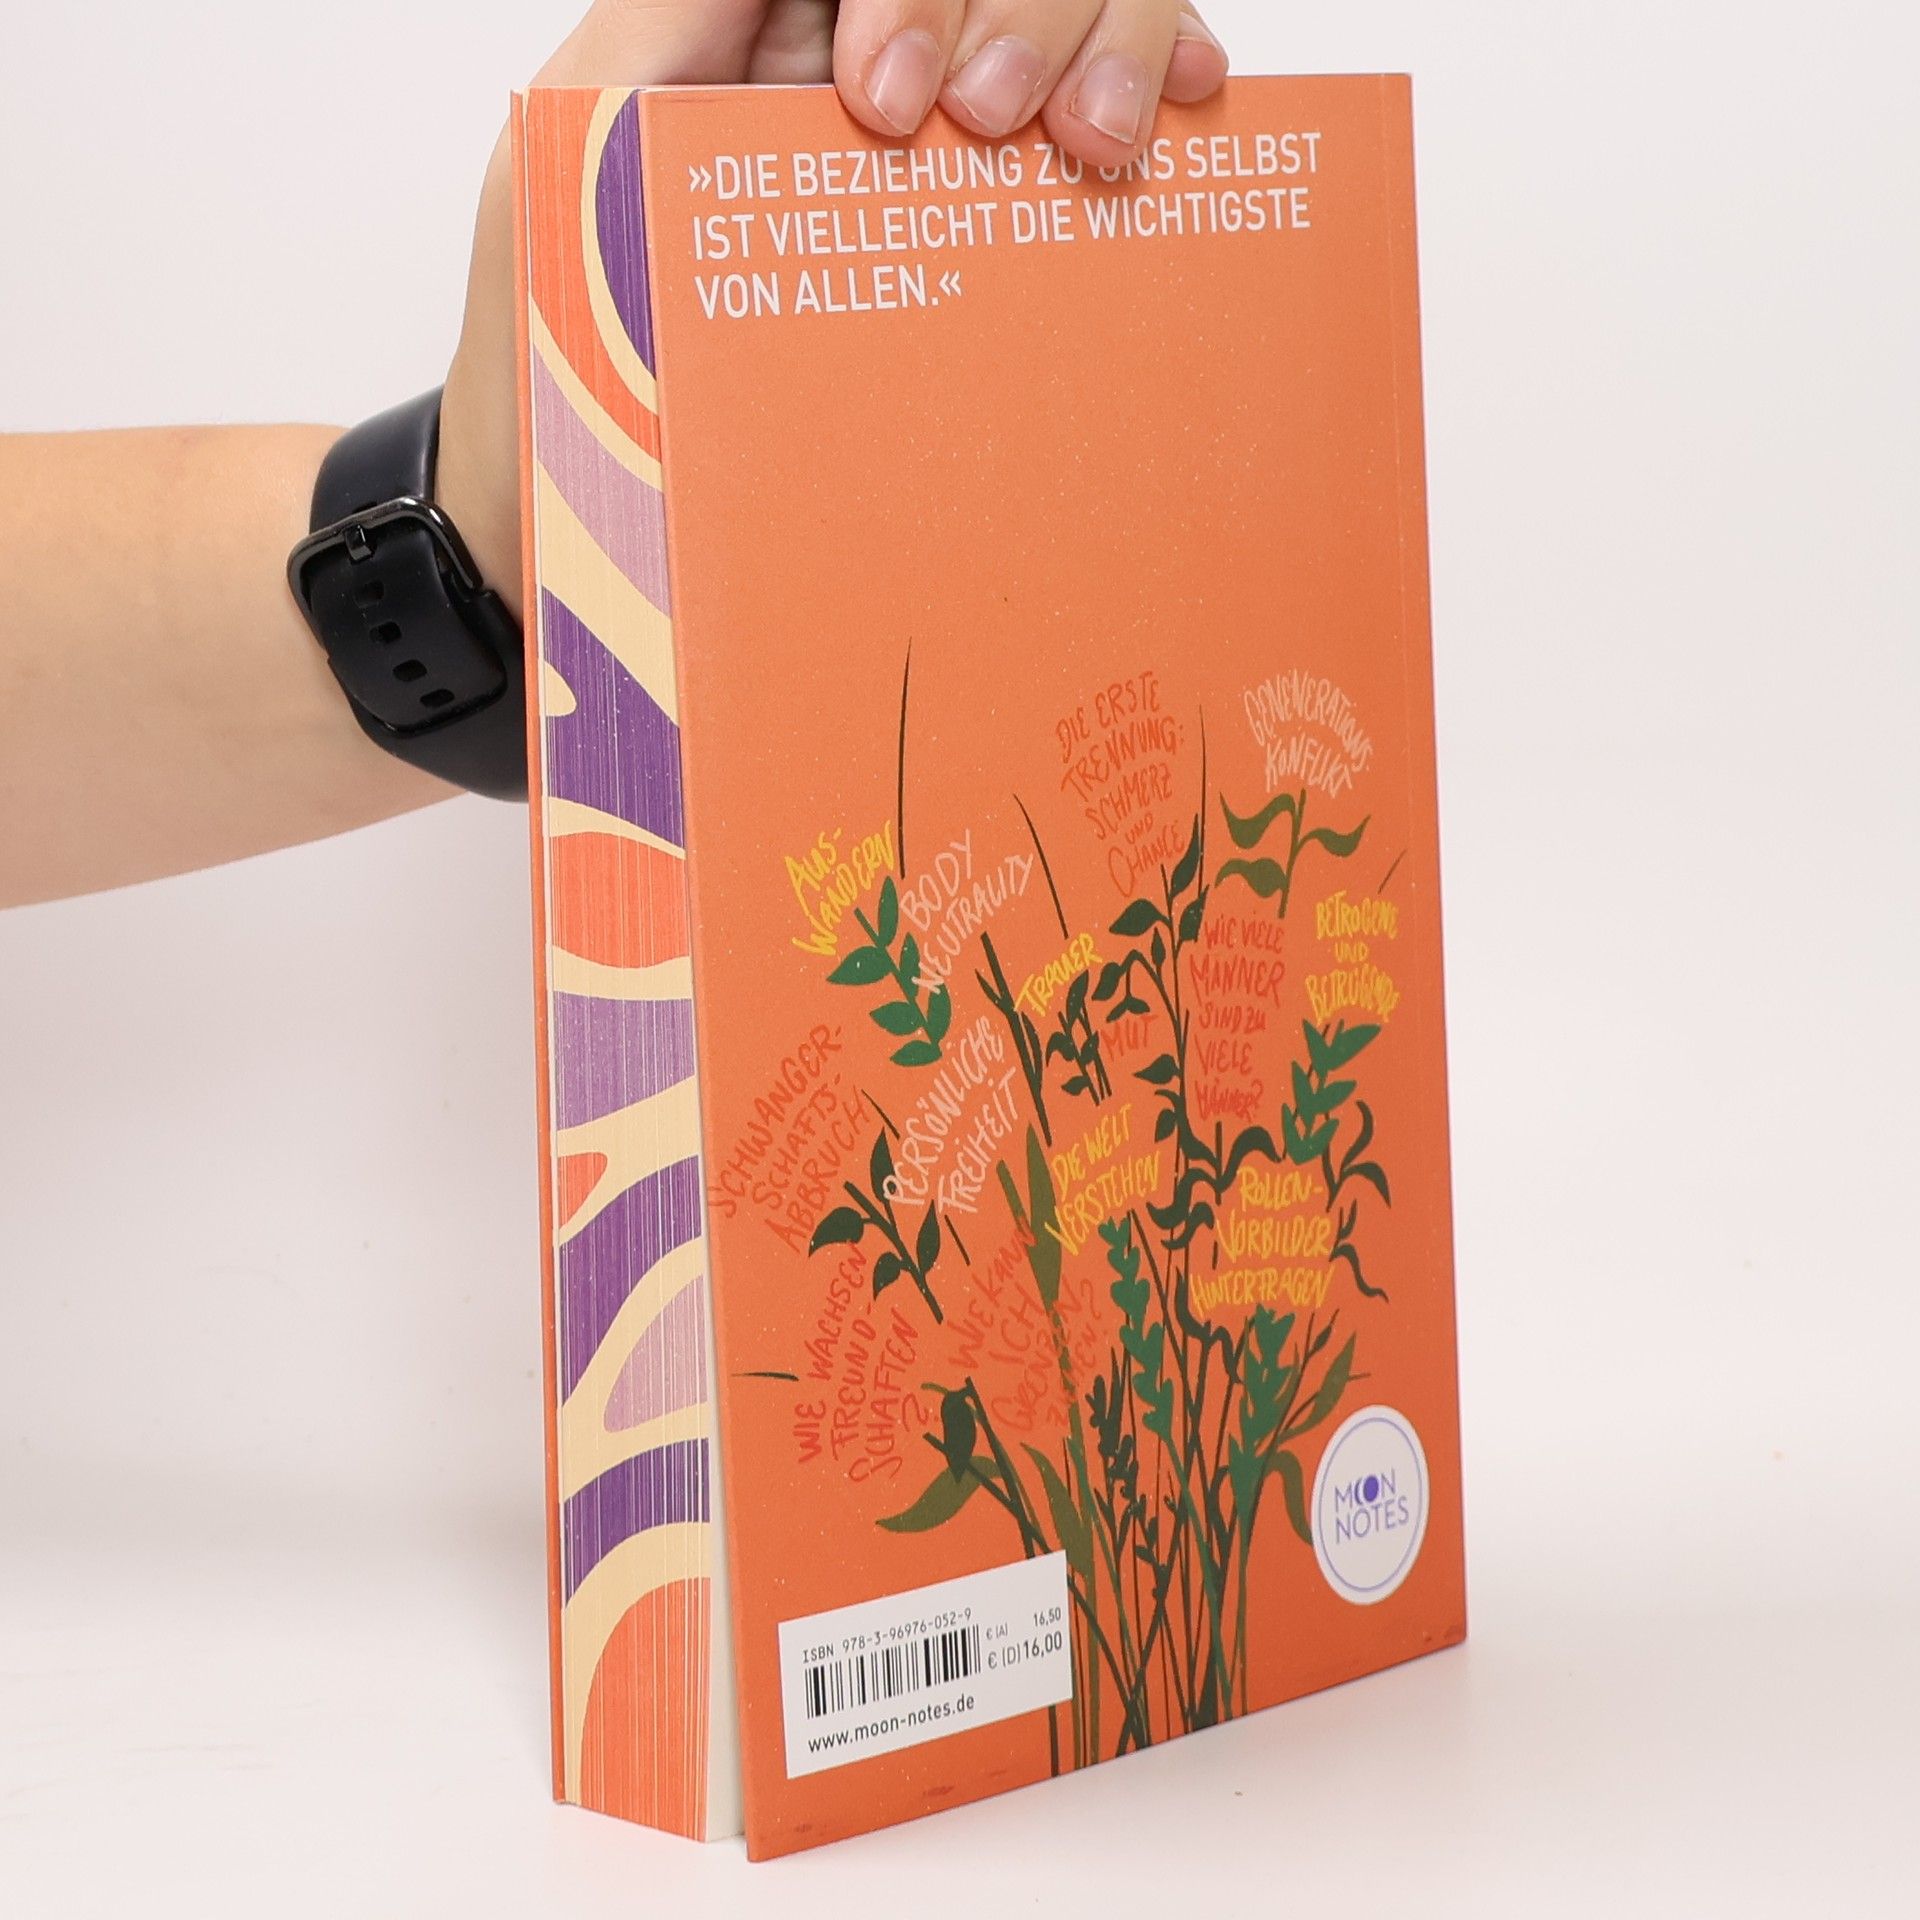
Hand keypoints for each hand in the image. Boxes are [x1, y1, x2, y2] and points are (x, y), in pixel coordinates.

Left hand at [438, 0, 1228, 611]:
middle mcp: (856, 64)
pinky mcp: (980, 241)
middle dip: (1034, 11)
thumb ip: (667, 33)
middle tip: (1002, 125)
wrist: (569, 511)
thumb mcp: (574, 162)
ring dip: (1109, 40)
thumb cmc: (557, 353)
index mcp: (757, 29)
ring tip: (1094, 144)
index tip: (891, 95)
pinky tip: (1188, 104)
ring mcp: (929, 150)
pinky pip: (1090, 122)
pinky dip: (1152, 80)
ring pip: (1070, 15)